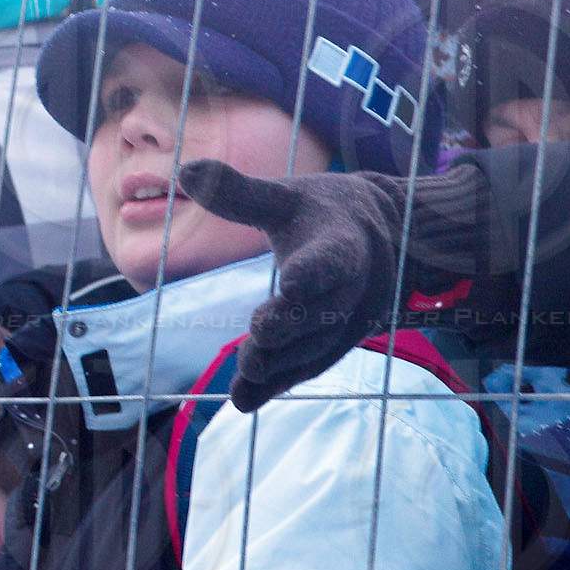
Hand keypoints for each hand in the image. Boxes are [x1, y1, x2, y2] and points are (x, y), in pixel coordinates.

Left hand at [174, 160, 485, 412]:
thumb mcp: (284, 197)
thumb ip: (238, 192)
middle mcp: (351, 287)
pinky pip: (308, 366)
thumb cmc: (321, 214)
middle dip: (293, 325)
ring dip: (283, 361)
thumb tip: (185, 169)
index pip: (331, 258)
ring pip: (316, 346)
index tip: (291, 282)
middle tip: (257, 335)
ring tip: (247, 372)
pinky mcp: (336, 344)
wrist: (383, 240)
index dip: (314, 271)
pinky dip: (279, 382)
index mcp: (340, 242)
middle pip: (324, 312)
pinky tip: (245, 399)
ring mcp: (347, 321)